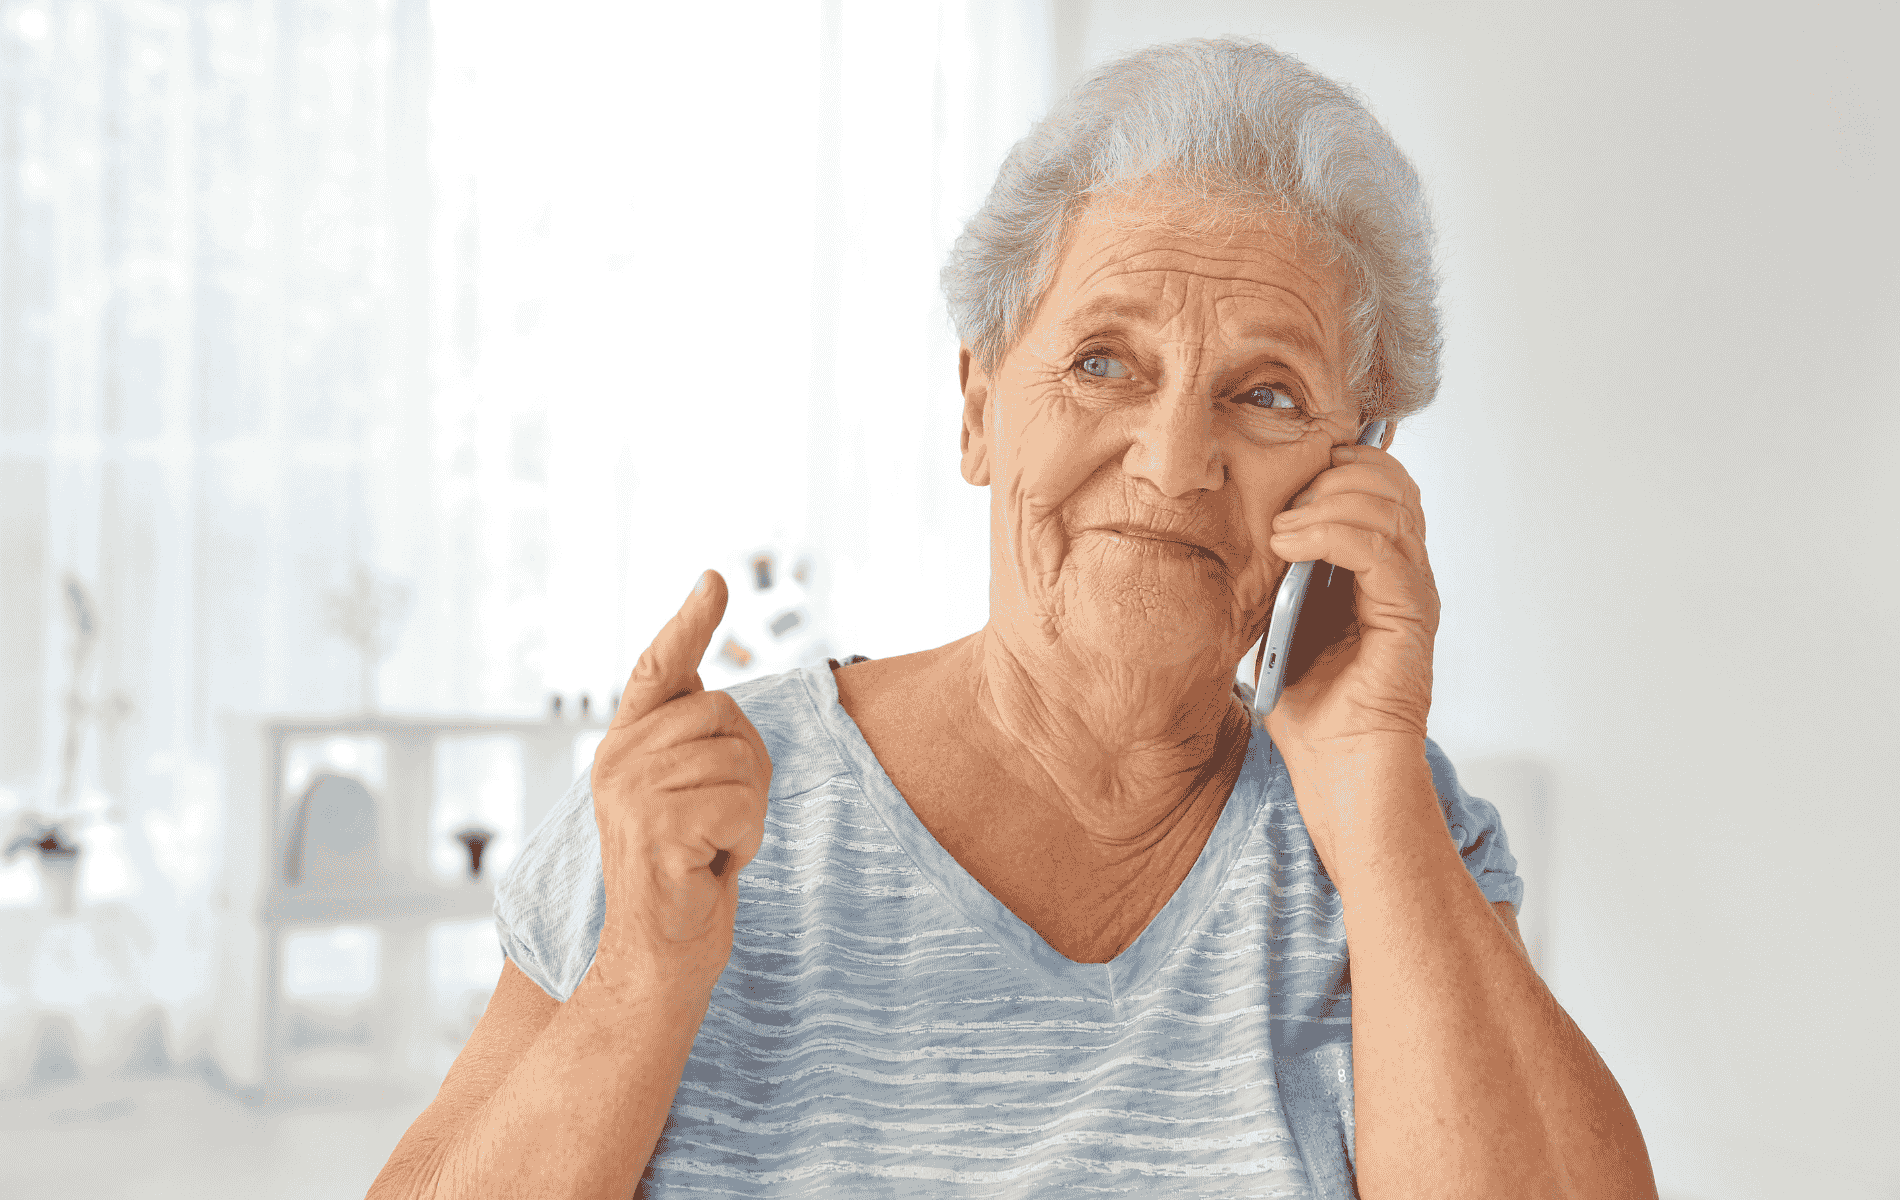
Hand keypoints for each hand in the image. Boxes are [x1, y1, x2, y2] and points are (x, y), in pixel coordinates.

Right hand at [590, 570, 772, 980]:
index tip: (716, 579)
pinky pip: (741, 805)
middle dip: (749, 768)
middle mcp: (617, 760)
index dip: (690, 622)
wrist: (658, 957)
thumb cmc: (685, 875)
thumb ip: (687, 740)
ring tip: (711, 846)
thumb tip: (702, 675)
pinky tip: (712, 866)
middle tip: (723, 820)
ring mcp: (631, 794)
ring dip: (749, 811)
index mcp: (625, 746)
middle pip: (726, 714)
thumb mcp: (687, 794)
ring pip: (741, 762)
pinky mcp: (656, 830)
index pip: (657, 667)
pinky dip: (745, 841)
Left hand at [1264, 442, 1438, 754]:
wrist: (1338, 774)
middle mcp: (1406, 574)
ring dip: (1322, 501)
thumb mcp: (1280, 623)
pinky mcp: (1409, 618)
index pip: (1380, 483)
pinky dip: (1329, 533)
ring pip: (1387, 505)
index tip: (1284, 475)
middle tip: (1281, 503)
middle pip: (1390, 481)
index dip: (1337, 462)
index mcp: (1380, 570)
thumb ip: (1281, 574)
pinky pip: (1379, 548)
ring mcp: (1412, 593)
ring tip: (1278, 531)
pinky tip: (1288, 544)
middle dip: (1329, 473)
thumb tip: (1249, 525)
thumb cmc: (1309, 711)